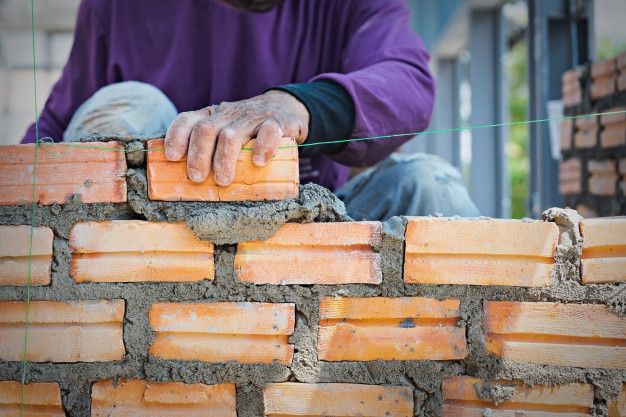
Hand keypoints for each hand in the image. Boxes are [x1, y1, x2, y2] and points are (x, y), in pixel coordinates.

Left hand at [164, 90, 308, 184]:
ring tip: (223, 180)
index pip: (188, 119)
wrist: (287, 107)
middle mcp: (230, 114)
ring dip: (224, 159)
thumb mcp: (228, 131)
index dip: (176, 136)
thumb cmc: (251, 130)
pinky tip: (258, 162)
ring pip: (231, 134)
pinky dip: (263, 147)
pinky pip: (268, 131)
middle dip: (198, 155)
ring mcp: (253, 117)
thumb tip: (189, 184)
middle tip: (197, 178)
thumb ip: (213, 150)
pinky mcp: (278, 122)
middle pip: (205, 129)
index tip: (172, 157)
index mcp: (214, 116)